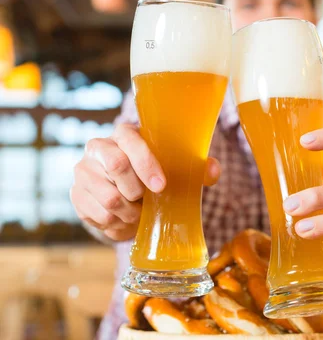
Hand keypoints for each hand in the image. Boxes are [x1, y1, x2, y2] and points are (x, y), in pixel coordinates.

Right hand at [70, 123, 220, 240]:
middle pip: (116, 166)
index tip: (161, 186)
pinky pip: (97, 215)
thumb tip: (212, 171)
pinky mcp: (76, 194)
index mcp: (125, 134)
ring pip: (108, 197)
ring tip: (138, 212)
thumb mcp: (177, 169)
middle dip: (137, 191)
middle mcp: (99, 147)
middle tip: (147, 201)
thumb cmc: (156, 175)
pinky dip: (116, 223)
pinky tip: (123, 218)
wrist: (128, 195)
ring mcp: (83, 170)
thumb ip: (197, 167)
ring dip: (129, 211)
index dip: (146, 164)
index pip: (130, 142)